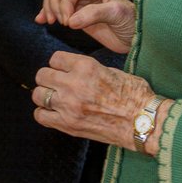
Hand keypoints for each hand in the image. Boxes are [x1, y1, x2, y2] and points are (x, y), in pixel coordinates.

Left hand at [33, 51, 157, 151]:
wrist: (142, 122)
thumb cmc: (134, 95)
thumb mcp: (112, 71)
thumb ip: (88, 70)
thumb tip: (74, 70)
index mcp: (86, 66)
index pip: (55, 58)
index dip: (59, 64)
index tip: (64, 69)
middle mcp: (73, 84)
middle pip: (42, 75)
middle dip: (49, 78)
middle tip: (57, 83)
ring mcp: (68, 105)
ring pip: (38, 95)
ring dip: (45, 95)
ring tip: (55, 98)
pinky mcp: (68, 124)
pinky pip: (41, 116)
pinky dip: (44, 113)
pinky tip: (54, 112)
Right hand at [36, 0, 135, 53]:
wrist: (135, 38)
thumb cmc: (132, 23)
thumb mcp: (118, 15)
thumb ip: (95, 14)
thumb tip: (71, 20)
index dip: (65, 3)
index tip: (68, 22)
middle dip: (55, 3)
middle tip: (59, 21)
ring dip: (49, 7)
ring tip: (52, 22)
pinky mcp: (76, 12)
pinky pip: (57, 7)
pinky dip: (47, 11)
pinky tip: (41, 20)